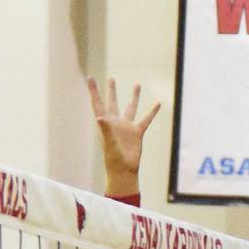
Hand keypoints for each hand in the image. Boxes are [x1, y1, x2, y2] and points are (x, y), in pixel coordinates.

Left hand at [87, 77, 160, 196]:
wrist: (124, 171)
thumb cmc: (113, 160)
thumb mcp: (109, 143)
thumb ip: (105, 129)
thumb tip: (99, 118)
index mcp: (106, 123)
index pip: (98, 103)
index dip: (93, 91)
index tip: (90, 78)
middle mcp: (116, 122)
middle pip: (113, 102)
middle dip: (111, 91)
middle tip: (111, 78)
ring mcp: (127, 127)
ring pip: (131, 107)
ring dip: (134, 97)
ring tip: (137, 84)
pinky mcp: (137, 132)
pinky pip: (146, 119)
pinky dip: (152, 112)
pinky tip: (158, 103)